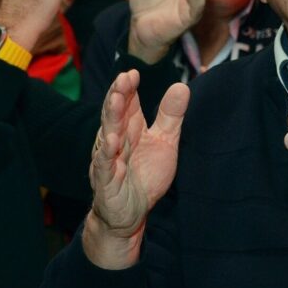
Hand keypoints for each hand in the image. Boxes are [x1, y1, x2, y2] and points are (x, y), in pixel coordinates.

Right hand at [84, 70, 188, 268]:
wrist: (130, 215)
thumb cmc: (144, 175)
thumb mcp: (164, 142)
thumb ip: (170, 116)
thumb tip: (182, 85)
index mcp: (129, 130)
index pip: (127, 105)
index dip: (129, 89)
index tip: (133, 72)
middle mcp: (116, 141)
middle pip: (116, 115)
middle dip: (119, 96)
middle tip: (123, 78)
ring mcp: (109, 161)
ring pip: (108, 136)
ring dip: (111, 118)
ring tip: (115, 100)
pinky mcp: (107, 183)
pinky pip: (105, 167)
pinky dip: (107, 154)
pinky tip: (111, 141)